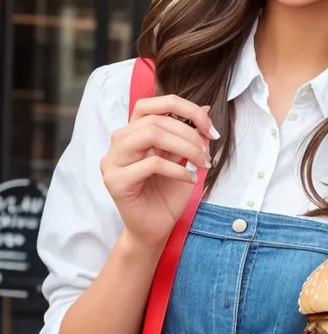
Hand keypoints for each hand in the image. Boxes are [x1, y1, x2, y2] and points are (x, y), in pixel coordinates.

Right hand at [100, 95, 218, 249]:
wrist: (155, 229)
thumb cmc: (167, 194)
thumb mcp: (184, 158)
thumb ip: (190, 134)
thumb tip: (205, 108)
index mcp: (132, 132)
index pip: (152, 104)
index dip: (184, 108)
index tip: (210, 127)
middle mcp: (118, 142)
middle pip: (155, 119)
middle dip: (190, 133)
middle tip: (208, 152)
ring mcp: (112, 161)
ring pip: (151, 134)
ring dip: (184, 146)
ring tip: (200, 163)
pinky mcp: (115, 181)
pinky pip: (151, 163)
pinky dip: (177, 169)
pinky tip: (189, 179)